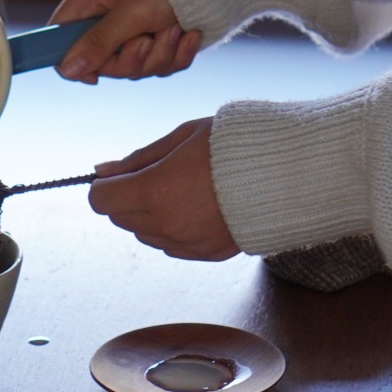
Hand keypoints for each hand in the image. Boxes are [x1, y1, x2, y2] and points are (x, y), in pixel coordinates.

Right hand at [50, 0, 202, 82]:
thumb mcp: (133, 12)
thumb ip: (99, 41)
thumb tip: (67, 70)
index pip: (60, 37)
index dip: (73, 61)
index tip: (95, 75)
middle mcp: (108, 14)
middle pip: (102, 62)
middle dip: (131, 59)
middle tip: (148, 42)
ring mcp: (134, 29)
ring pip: (135, 68)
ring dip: (160, 55)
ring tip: (175, 29)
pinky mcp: (159, 40)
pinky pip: (160, 66)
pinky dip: (178, 55)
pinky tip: (190, 35)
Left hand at [88, 118, 240, 260]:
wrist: (289, 171)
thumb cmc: (236, 144)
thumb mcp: (182, 137)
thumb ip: (139, 158)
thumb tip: (103, 171)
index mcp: (156, 190)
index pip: (102, 201)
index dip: (105, 187)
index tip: (117, 176)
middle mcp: (167, 223)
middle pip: (121, 219)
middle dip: (126, 198)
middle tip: (154, 175)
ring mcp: (188, 243)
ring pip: (144, 234)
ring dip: (148, 215)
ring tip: (180, 189)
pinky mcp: (207, 254)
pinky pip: (172, 246)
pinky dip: (172, 229)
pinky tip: (195, 207)